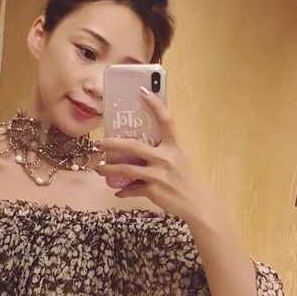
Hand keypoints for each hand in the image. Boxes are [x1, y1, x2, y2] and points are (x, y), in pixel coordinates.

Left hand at [96, 88, 214, 220]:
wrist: (198, 204)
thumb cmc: (189, 181)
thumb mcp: (180, 160)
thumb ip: (164, 152)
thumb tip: (142, 149)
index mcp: (174, 147)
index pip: (165, 120)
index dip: (154, 104)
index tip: (142, 91)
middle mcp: (165, 158)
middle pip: (133, 146)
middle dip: (111, 144)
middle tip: (98, 144)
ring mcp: (158, 175)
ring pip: (126, 169)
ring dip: (109, 169)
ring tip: (99, 169)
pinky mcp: (153, 191)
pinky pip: (132, 190)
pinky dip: (123, 191)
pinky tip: (117, 191)